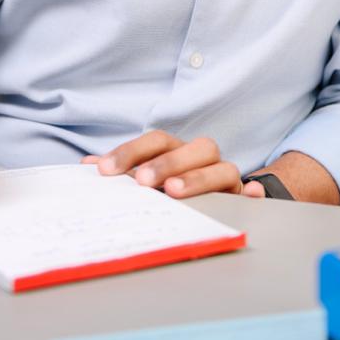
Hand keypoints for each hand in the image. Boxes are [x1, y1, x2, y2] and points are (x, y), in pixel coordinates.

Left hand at [82, 129, 266, 198]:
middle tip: (142, 182)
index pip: (158, 140)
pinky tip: (251, 196)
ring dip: (199, 178)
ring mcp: (227, 179)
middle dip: (167, 162)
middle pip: (195, 148)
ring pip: (224, 168)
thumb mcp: (147, 178)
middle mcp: (204, 159)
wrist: (218, 200)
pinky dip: (254, 194)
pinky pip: (254, 193)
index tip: (105, 170)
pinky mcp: (244, 200)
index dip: (131, 152)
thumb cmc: (173, 187)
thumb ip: (123, 172)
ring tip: (175, 192)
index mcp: (178, 150)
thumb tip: (85, 167)